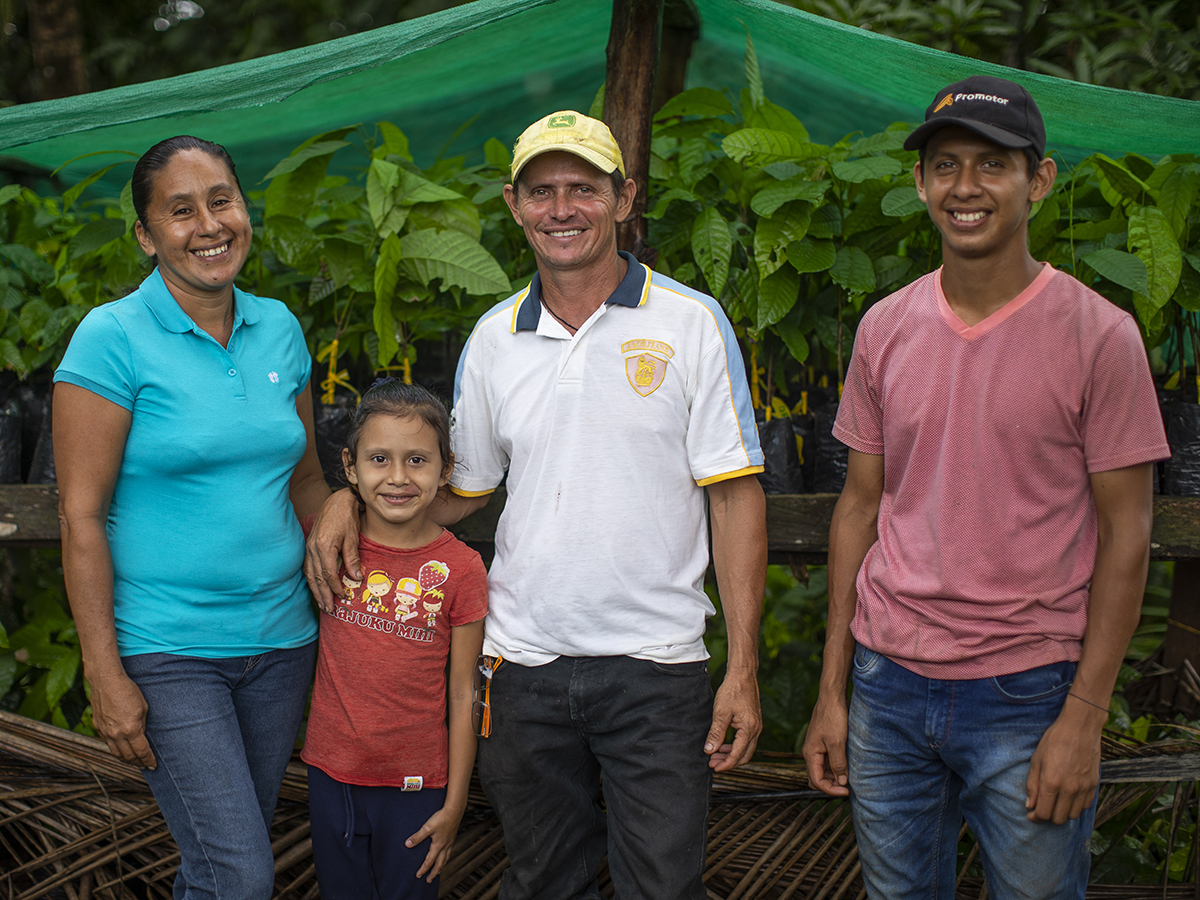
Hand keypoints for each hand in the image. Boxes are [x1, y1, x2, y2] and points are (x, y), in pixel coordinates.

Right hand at [88, 670, 155, 769]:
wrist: (107, 681)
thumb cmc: (128, 691)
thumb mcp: (143, 708)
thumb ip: (142, 725)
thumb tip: (142, 736)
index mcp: (131, 730)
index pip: (141, 752)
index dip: (148, 760)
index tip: (153, 765)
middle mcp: (116, 734)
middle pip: (128, 756)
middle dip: (138, 763)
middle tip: (145, 765)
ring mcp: (105, 732)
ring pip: (116, 753)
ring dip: (126, 760)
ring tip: (134, 762)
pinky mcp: (98, 727)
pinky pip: (107, 744)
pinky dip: (116, 750)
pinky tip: (121, 750)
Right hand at [303, 488, 361, 611]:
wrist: (337, 501)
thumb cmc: (346, 517)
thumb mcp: (353, 537)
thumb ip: (352, 558)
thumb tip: (356, 578)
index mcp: (324, 546)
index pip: (328, 573)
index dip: (335, 587)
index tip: (343, 596)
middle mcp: (312, 548)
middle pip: (316, 577)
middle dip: (323, 594)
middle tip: (329, 609)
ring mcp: (308, 547)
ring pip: (309, 574)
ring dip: (315, 590)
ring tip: (322, 603)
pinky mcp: (308, 546)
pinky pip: (307, 567)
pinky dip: (311, 579)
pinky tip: (315, 587)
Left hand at [406, 804, 463, 881]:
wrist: (454, 810)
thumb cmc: (441, 818)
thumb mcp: (427, 827)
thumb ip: (417, 837)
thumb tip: (407, 845)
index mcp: (438, 846)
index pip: (429, 861)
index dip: (423, 869)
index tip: (418, 876)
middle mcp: (445, 846)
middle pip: (440, 864)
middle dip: (434, 873)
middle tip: (429, 880)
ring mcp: (450, 842)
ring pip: (446, 859)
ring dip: (441, 867)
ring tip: (439, 871)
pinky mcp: (452, 838)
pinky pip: (449, 852)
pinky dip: (446, 858)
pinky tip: (444, 855)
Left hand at [705, 667, 760, 770]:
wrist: (743, 674)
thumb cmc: (732, 690)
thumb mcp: (720, 712)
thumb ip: (716, 733)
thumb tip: (710, 750)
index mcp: (749, 728)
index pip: (738, 754)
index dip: (725, 764)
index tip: (714, 767)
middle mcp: (756, 729)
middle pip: (744, 755)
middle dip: (729, 762)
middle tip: (713, 763)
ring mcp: (756, 726)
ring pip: (746, 748)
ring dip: (731, 754)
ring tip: (715, 755)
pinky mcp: (753, 722)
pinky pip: (746, 740)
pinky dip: (735, 745)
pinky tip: (723, 744)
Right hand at [801, 696, 848, 796]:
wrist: (831, 698)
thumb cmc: (832, 717)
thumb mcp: (837, 743)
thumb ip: (838, 764)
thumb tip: (841, 782)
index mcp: (810, 754)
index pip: (816, 781)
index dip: (831, 790)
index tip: (846, 790)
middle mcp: (810, 753)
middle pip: (816, 778)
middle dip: (830, 786)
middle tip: (846, 787)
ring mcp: (816, 748)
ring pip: (821, 771)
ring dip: (833, 777)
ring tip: (848, 778)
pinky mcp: (823, 743)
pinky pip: (826, 762)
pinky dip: (834, 768)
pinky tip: (846, 766)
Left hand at [1025, 700, 1103, 823]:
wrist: (1079, 728)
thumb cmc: (1054, 740)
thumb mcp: (1036, 760)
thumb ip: (1032, 785)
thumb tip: (1030, 806)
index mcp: (1051, 782)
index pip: (1043, 813)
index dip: (1036, 817)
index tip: (1032, 814)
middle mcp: (1069, 789)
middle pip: (1059, 819)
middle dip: (1048, 816)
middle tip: (1043, 807)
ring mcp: (1084, 788)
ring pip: (1073, 815)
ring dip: (1063, 812)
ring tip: (1056, 802)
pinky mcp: (1094, 784)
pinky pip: (1085, 806)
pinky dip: (1076, 805)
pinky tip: (1069, 796)